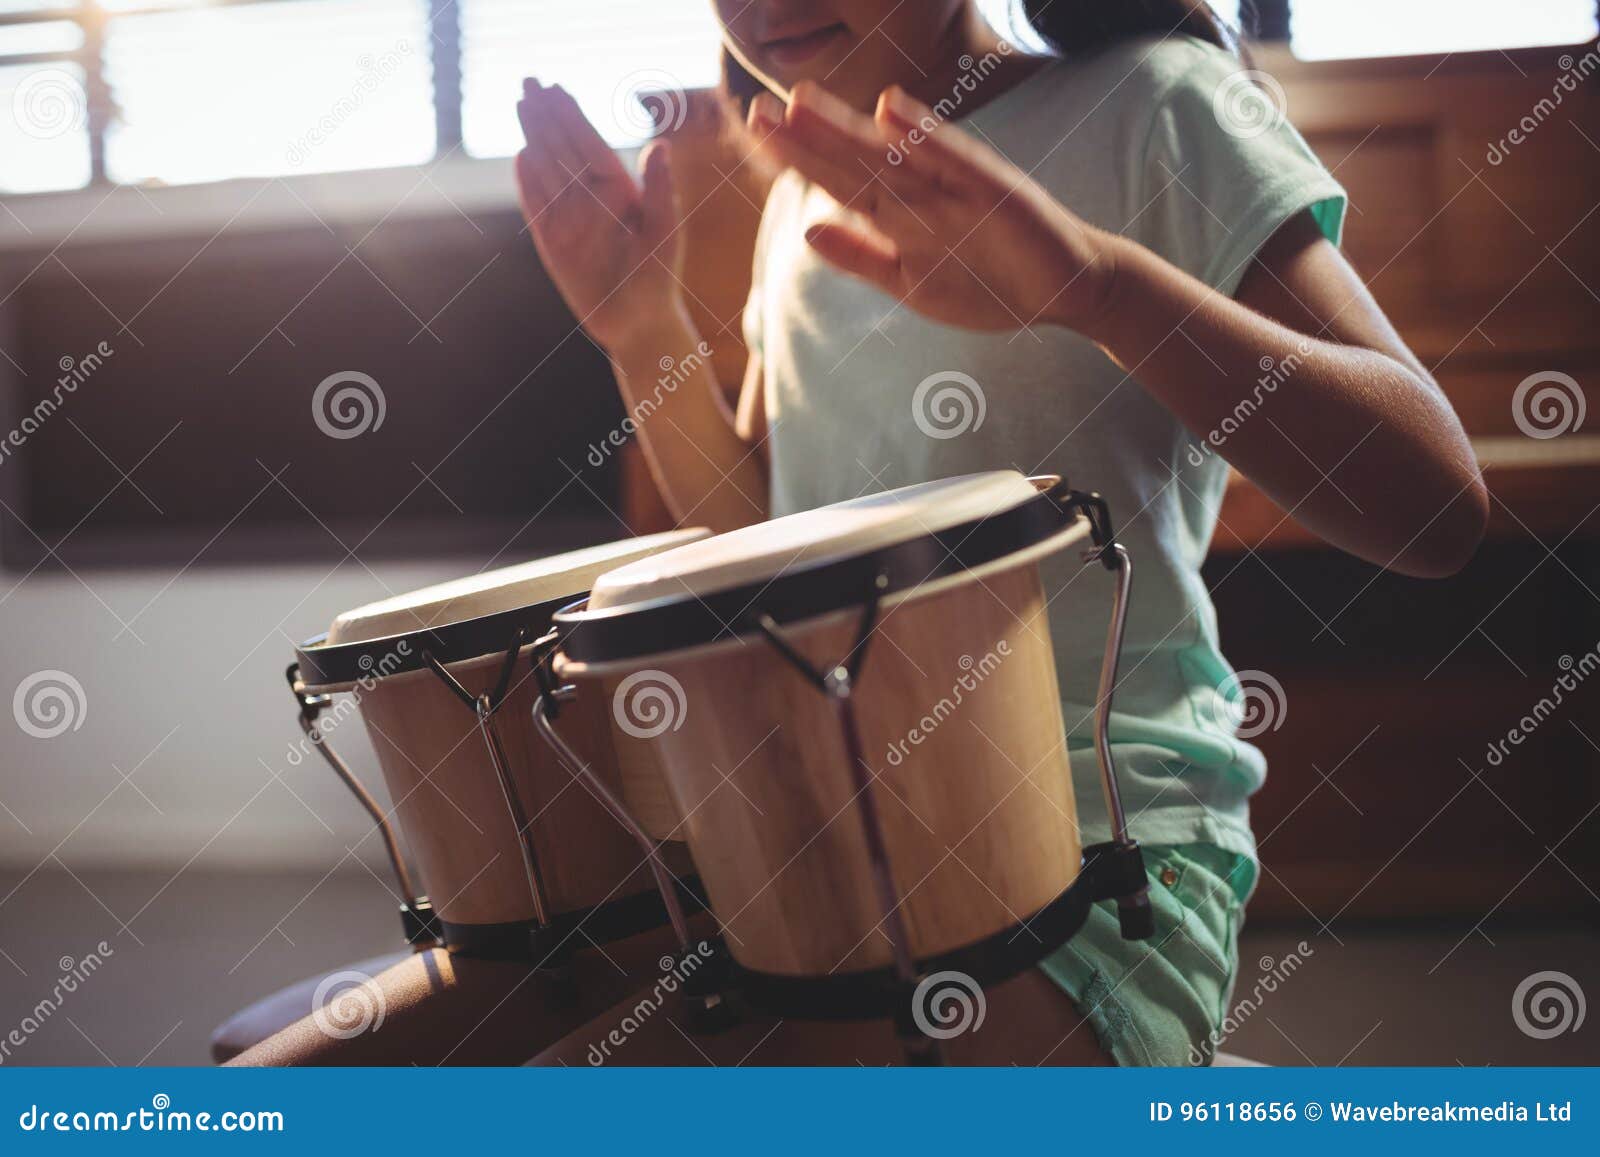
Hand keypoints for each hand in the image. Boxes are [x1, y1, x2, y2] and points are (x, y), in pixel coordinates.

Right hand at [516, 81, 685, 351]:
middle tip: (529, 81)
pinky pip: (537, 207)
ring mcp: (571, 219)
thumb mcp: (664, 231)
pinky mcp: (553, 243)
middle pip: (564, 149)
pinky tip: (521, 156)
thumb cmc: (659, 277)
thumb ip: (658, 188)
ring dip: (534, 138)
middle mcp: (593, 200)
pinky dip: (528, 183)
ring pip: (548, 170)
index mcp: (620, 191)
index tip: (557, 88)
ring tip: (521, 105)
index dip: (572, 116)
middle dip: (546, 116)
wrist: (638, 323)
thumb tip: (659, 144)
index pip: (591, 145)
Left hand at [748, 82, 1121, 337]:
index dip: (800, 156)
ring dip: (848, 128)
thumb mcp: (913, 283)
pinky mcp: (994, 191)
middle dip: (807, 137)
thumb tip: (808, 233)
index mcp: (901, 214)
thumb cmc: (990, 284)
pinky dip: (923, 135)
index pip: (840, 181)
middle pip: (856, 161)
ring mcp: (957, 187)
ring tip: (802, 100)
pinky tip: (890, 108)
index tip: (757, 130)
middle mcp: (923, 191)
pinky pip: (953, 160)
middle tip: (757, 110)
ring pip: (893, 155)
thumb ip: (863, 258)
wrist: (1068, 290)